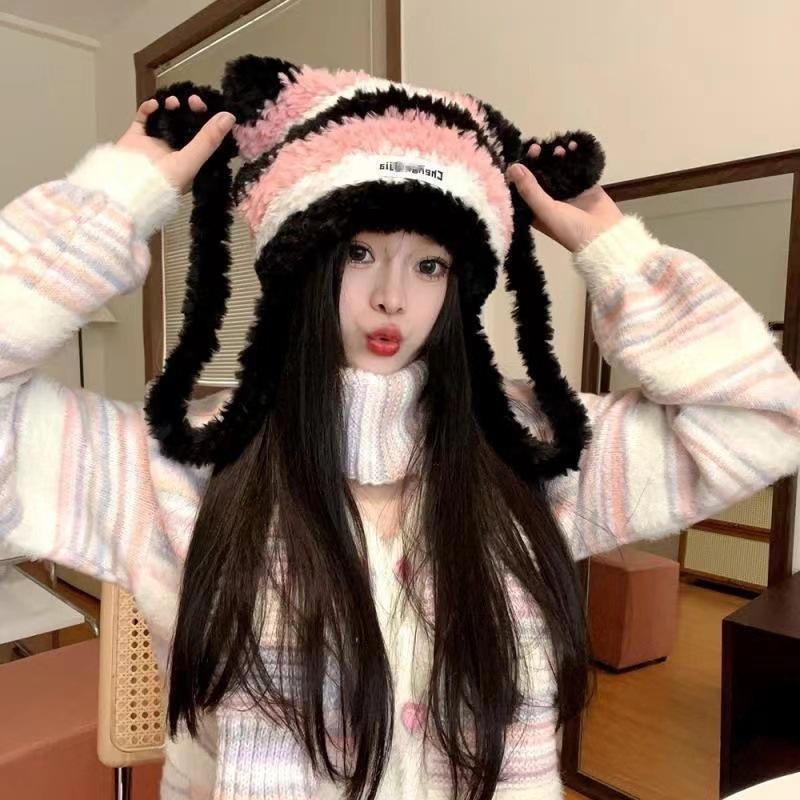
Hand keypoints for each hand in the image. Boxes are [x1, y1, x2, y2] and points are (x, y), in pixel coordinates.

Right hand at [114, 94, 235, 193]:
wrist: (128, 187)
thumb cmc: (164, 181)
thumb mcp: (191, 161)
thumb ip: (208, 139)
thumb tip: (229, 117)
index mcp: (190, 160)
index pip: (202, 136)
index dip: (206, 119)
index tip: (204, 107)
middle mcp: (174, 151)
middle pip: (185, 124)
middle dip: (189, 110)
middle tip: (192, 99)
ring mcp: (154, 144)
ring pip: (166, 118)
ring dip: (170, 107)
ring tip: (172, 102)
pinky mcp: (136, 138)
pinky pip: (143, 118)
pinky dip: (148, 109)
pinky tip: (154, 104)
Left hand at [505, 141, 623, 252]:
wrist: (606, 236)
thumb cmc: (571, 229)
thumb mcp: (547, 211)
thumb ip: (530, 191)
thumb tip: (513, 167)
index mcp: (536, 209)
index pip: (523, 186)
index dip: (520, 171)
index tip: (521, 157)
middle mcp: (549, 199)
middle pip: (539, 173)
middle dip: (538, 159)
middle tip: (538, 147)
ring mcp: (567, 190)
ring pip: (557, 167)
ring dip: (556, 155)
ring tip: (560, 148)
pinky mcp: (584, 184)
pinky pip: (577, 165)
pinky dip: (574, 154)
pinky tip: (574, 145)